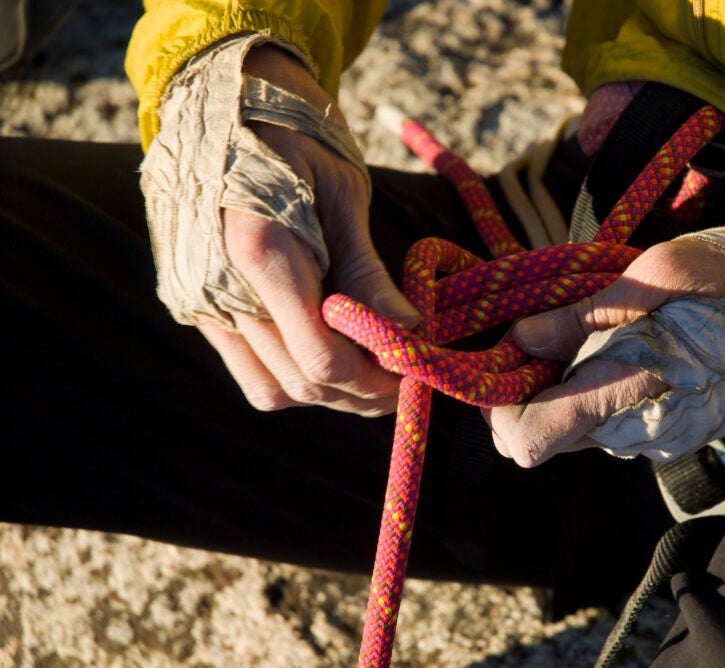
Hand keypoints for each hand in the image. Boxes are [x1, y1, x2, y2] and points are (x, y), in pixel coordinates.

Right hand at [144, 41, 418, 416]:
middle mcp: (217, 287)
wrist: (224, 98)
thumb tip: (409, 331)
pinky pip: (246, 364)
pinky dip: (290, 370)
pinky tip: (325, 345)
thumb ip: (367, 273)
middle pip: (299, 383)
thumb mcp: (343, 195)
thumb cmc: (294, 135)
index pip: (321, 359)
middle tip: (400, 373)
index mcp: (259, 253)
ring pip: (269, 387)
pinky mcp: (192, 301)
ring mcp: (198, 299)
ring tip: (367, 366)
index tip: (412, 370)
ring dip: (324, 390)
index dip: (375, 380)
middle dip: (357, 392)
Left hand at [484, 238, 724, 466]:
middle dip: (524, 386)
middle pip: (543, 434)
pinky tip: (622, 338)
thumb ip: (589, 312)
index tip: (508, 349)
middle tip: (542, 323)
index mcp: (632, 391)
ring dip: (563, 382)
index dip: (498, 402)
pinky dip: (597, 385)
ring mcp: (659, 437)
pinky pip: (611, 418)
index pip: (527, 440)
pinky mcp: (677, 430)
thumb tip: (523, 336)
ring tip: (590, 321)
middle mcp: (638, 432)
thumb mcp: (666, 271)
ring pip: (575, 425)